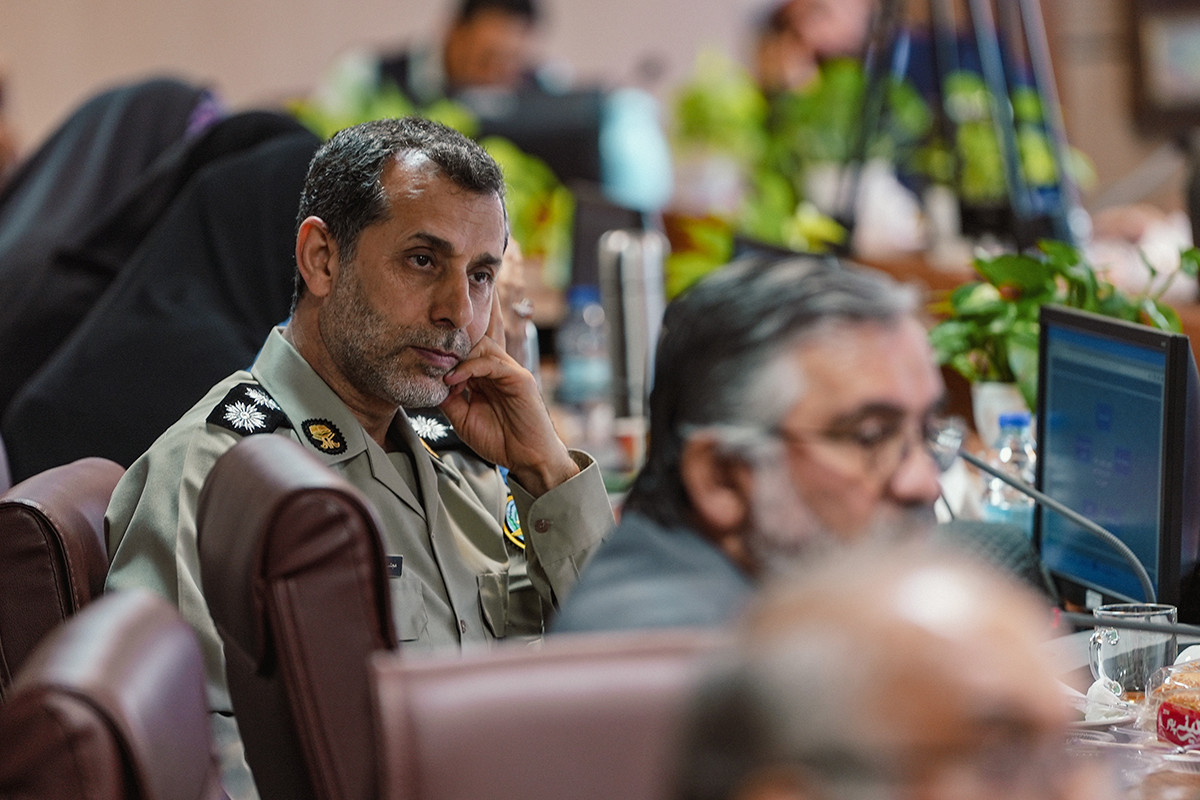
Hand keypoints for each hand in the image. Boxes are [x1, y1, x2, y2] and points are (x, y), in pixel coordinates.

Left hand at [440, 293, 577, 495]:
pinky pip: (491, 362)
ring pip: (482, 346)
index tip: (427, 370)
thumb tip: (430, 386)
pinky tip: (454, 380)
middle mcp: (497, 371)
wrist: (528, 459)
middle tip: (433, 367)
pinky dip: (469, 367)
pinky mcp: (519, 378)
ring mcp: (509, 372)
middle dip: (450, 351)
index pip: (465, 353)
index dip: (445, 357)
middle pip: (473, 342)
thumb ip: (449, 401)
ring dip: (458, 357)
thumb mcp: (463, 420)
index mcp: (485, 379)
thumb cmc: (501, 441)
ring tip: (444, 376)